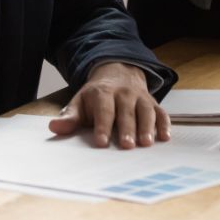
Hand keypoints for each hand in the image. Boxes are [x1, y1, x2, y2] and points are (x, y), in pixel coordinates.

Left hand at [48, 62, 170, 148]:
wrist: (118, 72)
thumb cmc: (96, 96)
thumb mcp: (80, 102)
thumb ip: (70, 117)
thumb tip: (54, 127)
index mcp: (103, 93)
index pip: (104, 110)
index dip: (102, 126)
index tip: (101, 142)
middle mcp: (124, 93)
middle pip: (126, 112)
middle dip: (127, 129)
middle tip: (127, 146)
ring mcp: (140, 97)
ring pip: (146, 111)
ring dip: (147, 127)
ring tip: (146, 143)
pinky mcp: (152, 102)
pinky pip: (161, 112)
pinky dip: (164, 124)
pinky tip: (165, 137)